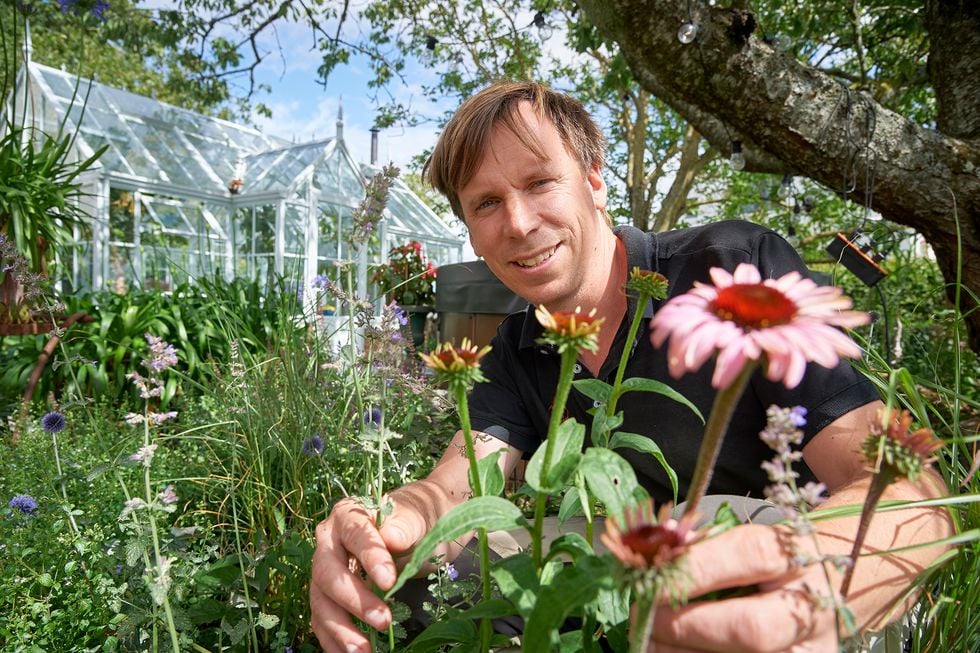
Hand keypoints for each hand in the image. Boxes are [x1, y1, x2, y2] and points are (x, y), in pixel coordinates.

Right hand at [310, 496, 425, 652]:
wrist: (417, 530)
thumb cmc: (416, 519)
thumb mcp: (417, 518)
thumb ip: (405, 525)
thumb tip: (391, 537)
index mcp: (348, 515)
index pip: (355, 535)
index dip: (370, 558)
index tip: (389, 581)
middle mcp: (328, 542)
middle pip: (328, 574)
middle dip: (354, 601)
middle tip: (383, 620)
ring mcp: (325, 572)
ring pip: (321, 602)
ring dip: (341, 629)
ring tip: (364, 651)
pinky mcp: (328, 597)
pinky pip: (323, 621)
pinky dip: (335, 641)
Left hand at [647, 524, 839, 652]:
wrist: (819, 588)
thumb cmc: (764, 560)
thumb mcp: (740, 540)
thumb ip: (700, 547)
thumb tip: (650, 554)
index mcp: (794, 555)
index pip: (749, 555)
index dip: (695, 569)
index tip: (649, 581)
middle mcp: (810, 607)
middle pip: (751, 629)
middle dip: (685, 626)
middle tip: (644, 618)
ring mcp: (807, 650)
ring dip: (682, 651)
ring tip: (651, 638)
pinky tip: (671, 650)